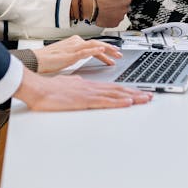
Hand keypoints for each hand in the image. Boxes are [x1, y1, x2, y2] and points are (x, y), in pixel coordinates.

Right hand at [14, 66, 151, 110]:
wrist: (38, 88)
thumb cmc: (48, 89)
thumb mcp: (66, 85)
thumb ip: (76, 85)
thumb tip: (80, 85)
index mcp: (88, 86)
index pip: (112, 88)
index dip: (127, 90)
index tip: (138, 93)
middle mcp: (91, 88)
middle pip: (118, 90)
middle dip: (136, 93)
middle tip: (150, 95)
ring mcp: (89, 93)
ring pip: (116, 94)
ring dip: (133, 96)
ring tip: (146, 98)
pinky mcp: (84, 100)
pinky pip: (105, 102)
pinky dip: (118, 102)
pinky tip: (128, 102)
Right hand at [32, 35, 121, 73]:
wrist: (36, 60)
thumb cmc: (47, 60)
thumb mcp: (64, 57)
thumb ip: (73, 56)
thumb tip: (79, 58)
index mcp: (74, 42)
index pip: (93, 45)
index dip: (104, 50)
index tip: (113, 54)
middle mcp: (75, 42)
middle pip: (97, 44)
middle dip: (110, 49)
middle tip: (119, 54)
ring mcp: (73, 47)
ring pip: (94, 46)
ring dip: (107, 50)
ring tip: (116, 54)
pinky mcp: (70, 54)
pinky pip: (85, 51)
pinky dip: (94, 50)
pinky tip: (102, 51)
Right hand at [90, 0, 133, 26]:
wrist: (90, 6)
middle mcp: (125, 10)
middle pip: (123, 6)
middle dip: (117, 4)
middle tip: (108, 1)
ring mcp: (119, 17)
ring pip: (119, 13)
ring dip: (114, 11)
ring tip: (105, 7)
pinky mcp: (113, 24)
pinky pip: (114, 20)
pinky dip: (110, 17)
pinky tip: (104, 13)